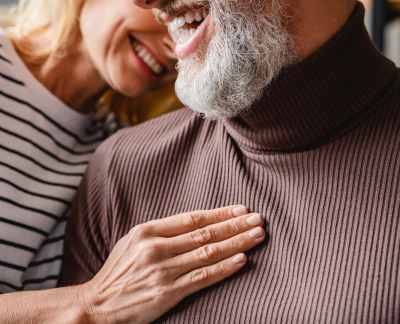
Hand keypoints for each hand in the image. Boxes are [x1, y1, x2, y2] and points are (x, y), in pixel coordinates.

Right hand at [81, 205, 264, 323]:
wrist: (96, 305)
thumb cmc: (118, 272)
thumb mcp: (133, 241)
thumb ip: (162, 232)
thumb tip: (195, 223)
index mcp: (148, 230)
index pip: (193, 218)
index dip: (220, 213)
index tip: (241, 209)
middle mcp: (157, 247)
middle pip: (205, 233)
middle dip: (235, 225)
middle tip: (258, 219)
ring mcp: (163, 270)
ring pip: (208, 253)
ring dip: (237, 243)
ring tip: (257, 236)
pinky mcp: (167, 293)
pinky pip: (202, 278)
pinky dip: (224, 268)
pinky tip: (242, 261)